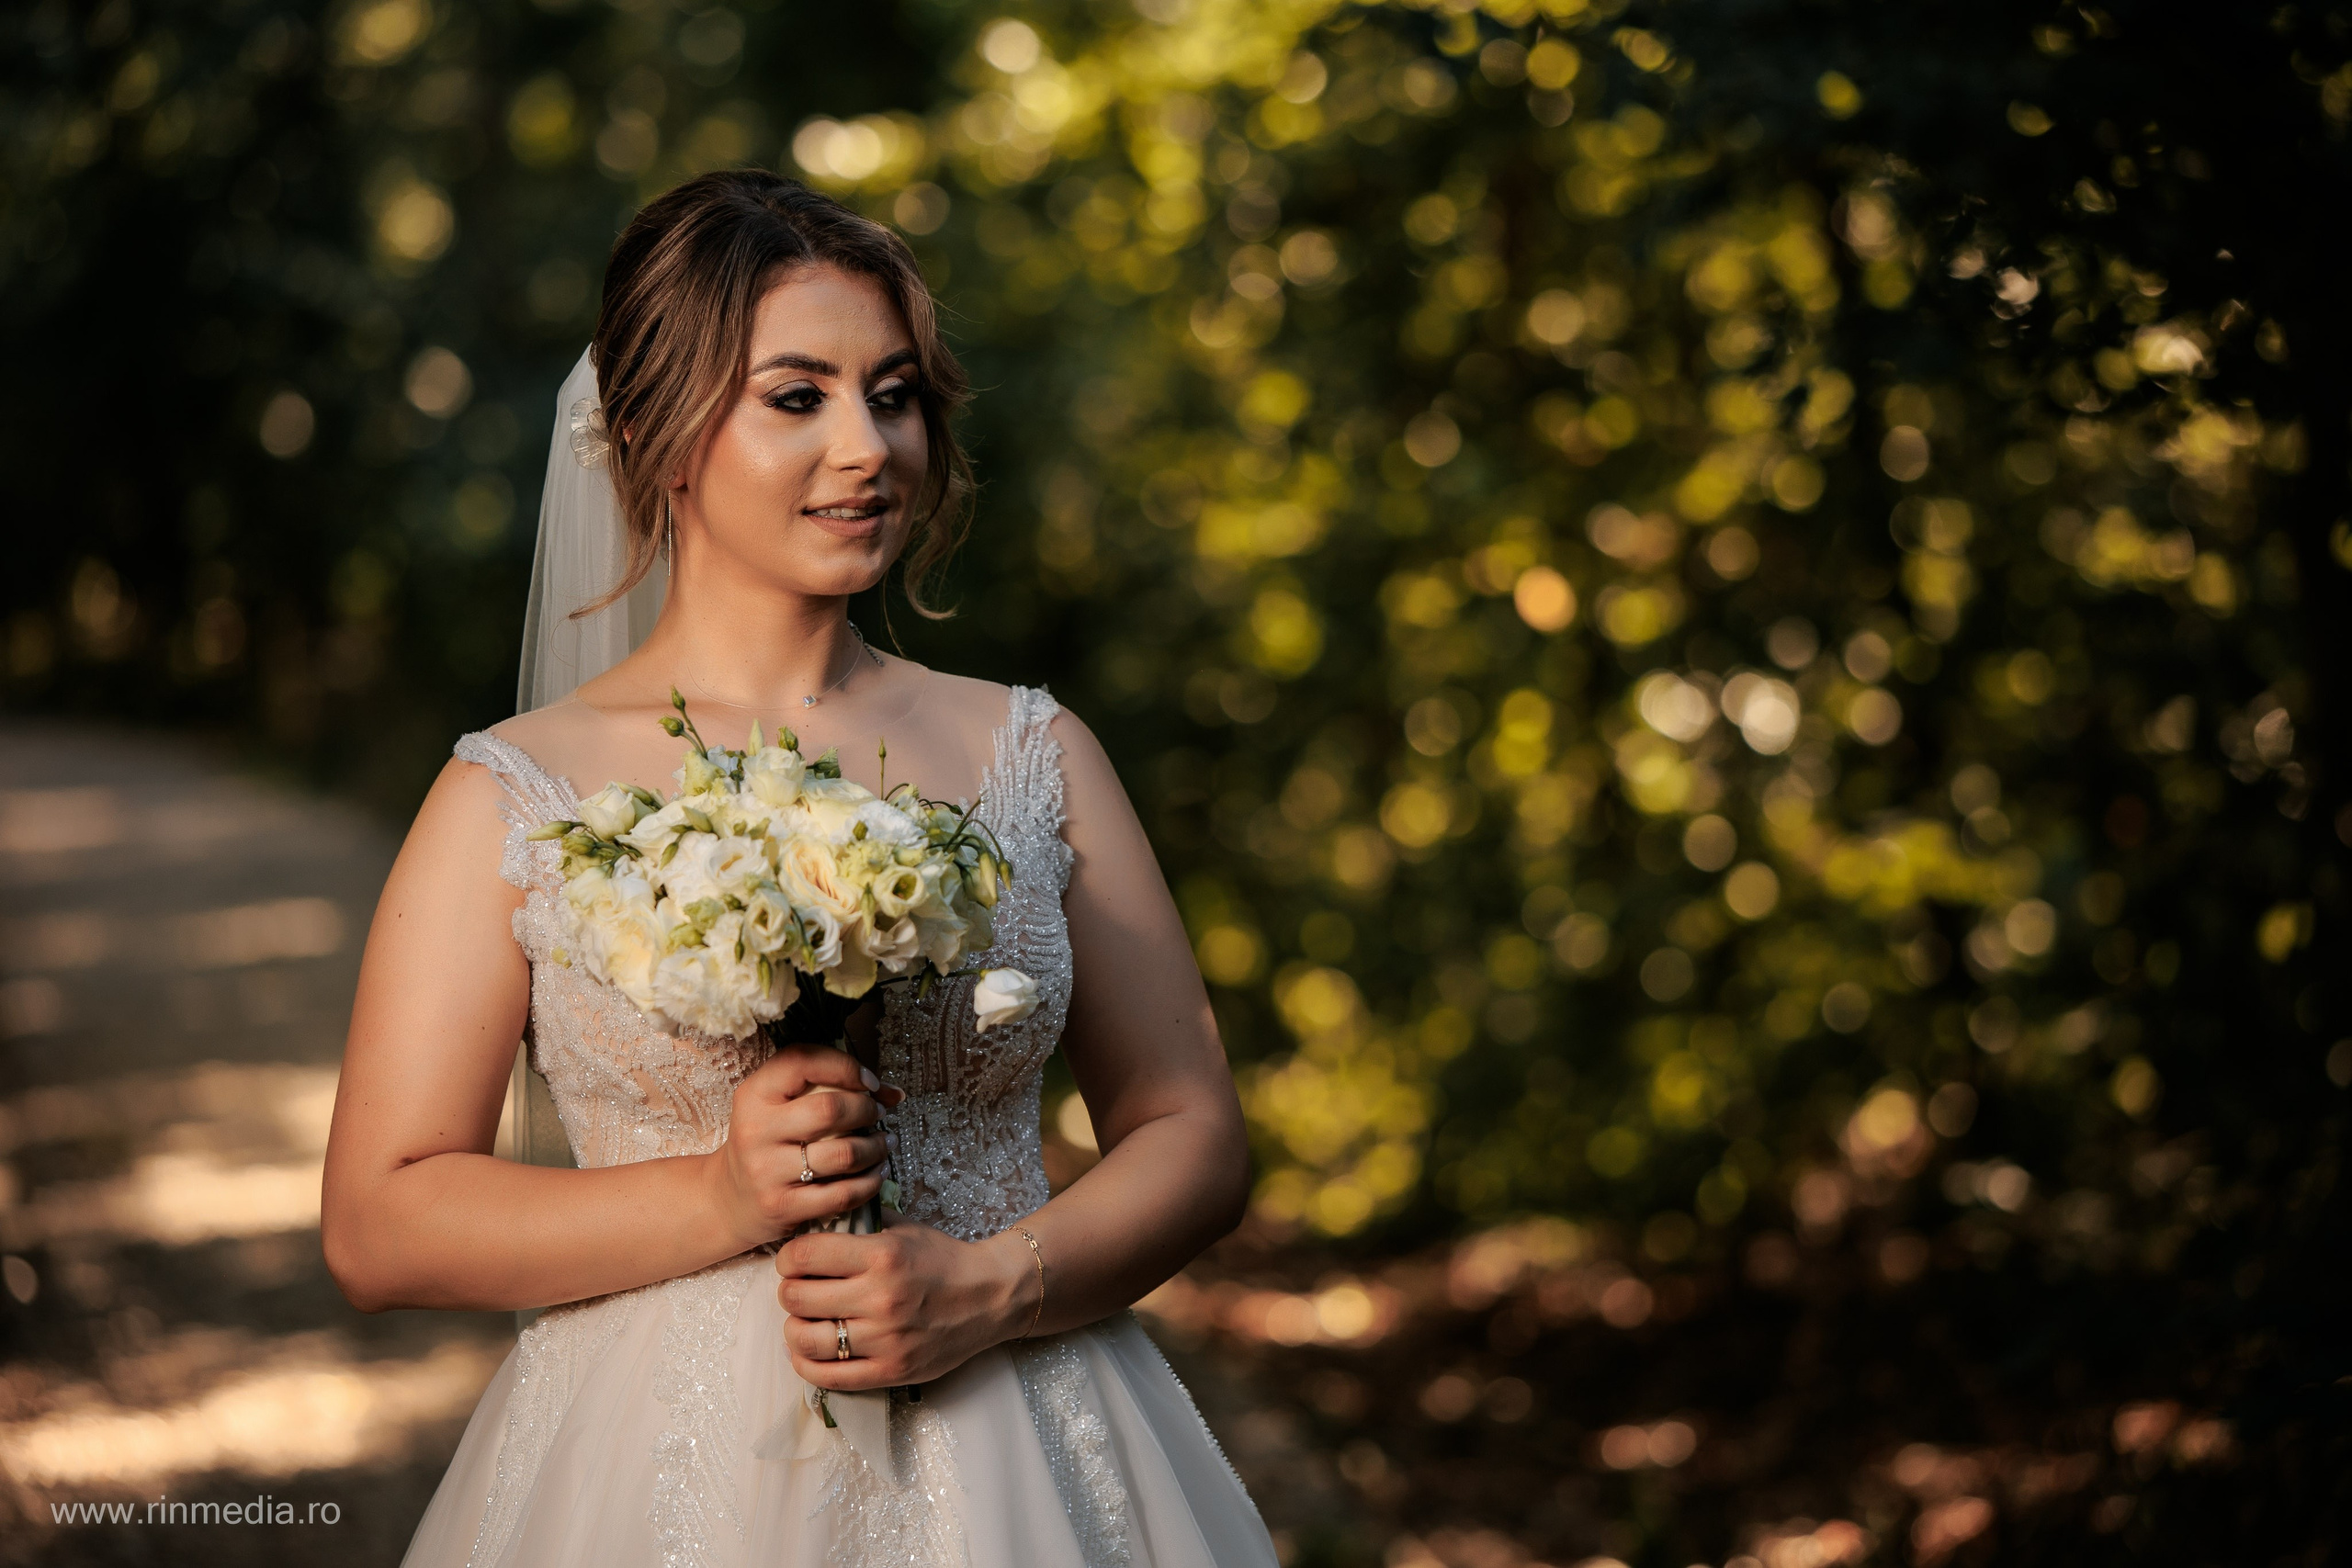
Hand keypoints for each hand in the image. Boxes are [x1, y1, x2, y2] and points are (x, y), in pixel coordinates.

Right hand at [705, 1044, 906, 1251]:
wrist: (728, 1199)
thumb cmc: (767, 1142)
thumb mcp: (780, 1107)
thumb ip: (831, 1087)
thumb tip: (893, 1093)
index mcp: (754, 1094)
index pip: (803, 1061)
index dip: (846, 1066)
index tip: (868, 1082)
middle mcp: (756, 1130)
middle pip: (829, 1110)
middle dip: (867, 1109)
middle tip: (878, 1113)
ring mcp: (767, 1171)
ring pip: (843, 1154)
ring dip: (876, 1148)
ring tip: (885, 1143)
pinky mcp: (782, 1206)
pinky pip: (842, 1194)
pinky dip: (870, 1182)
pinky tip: (876, 1173)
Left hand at [776, 1211, 1030, 1391]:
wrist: (991, 1297)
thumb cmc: (943, 1260)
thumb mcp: (905, 1229)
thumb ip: (860, 1223)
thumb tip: (813, 1222)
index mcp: (882, 1256)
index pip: (804, 1256)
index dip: (789, 1257)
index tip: (794, 1260)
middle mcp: (881, 1298)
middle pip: (797, 1298)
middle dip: (789, 1291)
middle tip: (798, 1288)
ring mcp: (886, 1339)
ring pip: (806, 1340)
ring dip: (794, 1328)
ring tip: (804, 1320)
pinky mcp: (891, 1371)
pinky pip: (829, 1377)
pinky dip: (806, 1364)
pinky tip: (809, 1351)